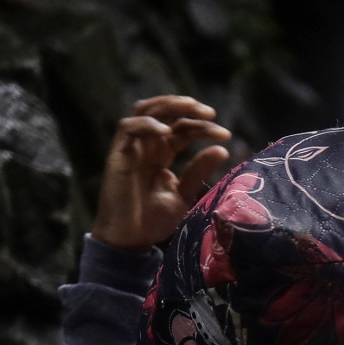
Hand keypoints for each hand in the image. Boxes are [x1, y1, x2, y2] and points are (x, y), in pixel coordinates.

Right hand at [90, 96, 230, 251]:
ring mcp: (131, 148)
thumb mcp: (184, 194)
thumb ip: (198, 171)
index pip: (183, 129)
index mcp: (162, 153)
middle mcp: (147, 145)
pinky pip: (127, 128)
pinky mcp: (117, 154)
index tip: (226, 134)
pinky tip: (167, 131)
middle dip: (187, 107)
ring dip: (168, 105)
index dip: (203, 127)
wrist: (130, 239)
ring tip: (191, 108)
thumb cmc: (154, 219)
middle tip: (211, 113)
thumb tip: (222, 150)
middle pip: (165, 112)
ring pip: (144, 111)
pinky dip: (147, 125)